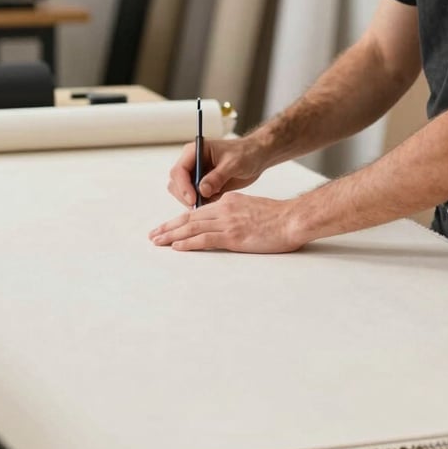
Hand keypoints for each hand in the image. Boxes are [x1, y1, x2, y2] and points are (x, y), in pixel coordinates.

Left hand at [149, 193, 304, 253]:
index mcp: (229, 202)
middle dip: (169, 227)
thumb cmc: (279, 218)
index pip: (199, 212)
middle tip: (154, 235)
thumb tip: (228, 225)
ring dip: (172, 235)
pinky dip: (188, 243)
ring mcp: (228, 222)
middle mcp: (224, 209)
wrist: (293, 219)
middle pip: (190, 218)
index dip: (181, 220)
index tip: (168, 226)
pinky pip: (205, 239)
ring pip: (192, 228)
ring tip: (158, 241)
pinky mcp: (233, 236)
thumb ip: (237, 214)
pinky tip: (176, 246)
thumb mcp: (253, 209)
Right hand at [168, 137, 266, 207]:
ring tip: (210, 203)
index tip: (193, 198)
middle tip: (199, 206)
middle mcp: (191, 163)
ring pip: (182, 193)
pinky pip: (195, 199)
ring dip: (192, 201)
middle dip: (185, 196)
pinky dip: (201, 204)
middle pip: (176, 183)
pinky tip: (214, 203)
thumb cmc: (245, 153)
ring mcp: (196, 175)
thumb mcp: (233, 163)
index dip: (183, 186)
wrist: (255, 157)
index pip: (179, 170)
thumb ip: (217, 176)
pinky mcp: (202, 186)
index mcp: (195, 151)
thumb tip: (202, 190)